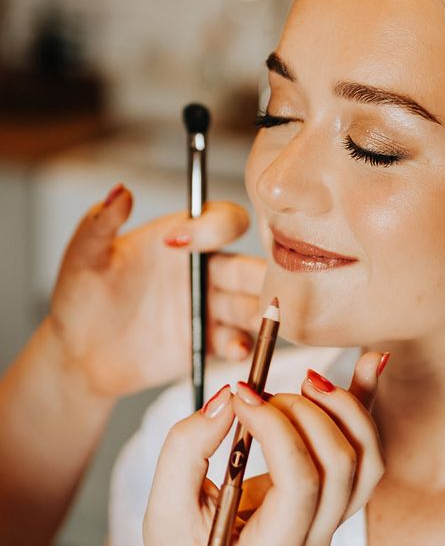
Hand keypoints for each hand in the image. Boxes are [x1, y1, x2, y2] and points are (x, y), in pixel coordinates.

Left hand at [48, 184, 264, 396]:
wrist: (79, 354)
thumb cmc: (81, 298)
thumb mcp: (83, 257)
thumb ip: (99, 223)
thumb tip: (120, 191)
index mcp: (184, 240)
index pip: (221, 222)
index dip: (213, 228)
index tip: (177, 243)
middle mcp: (205, 271)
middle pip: (249, 267)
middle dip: (263, 277)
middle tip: (265, 287)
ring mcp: (210, 308)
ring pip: (251, 305)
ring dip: (262, 313)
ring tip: (263, 320)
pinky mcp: (209, 342)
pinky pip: (236, 341)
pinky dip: (243, 345)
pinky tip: (235, 349)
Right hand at [138, 351, 387, 545]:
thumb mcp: (165, 506)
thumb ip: (187, 450)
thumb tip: (227, 398)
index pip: (300, 485)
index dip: (277, 430)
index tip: (242, 395)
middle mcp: (315, 540)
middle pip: (341, 466)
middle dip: (304, 414)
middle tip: (261, 394)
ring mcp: (334, 519)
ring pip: (367, 457)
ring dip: (344, 406)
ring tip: (308, 378)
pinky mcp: (338, 494)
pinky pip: (366, 447)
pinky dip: (366, 404)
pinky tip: (370, 363)